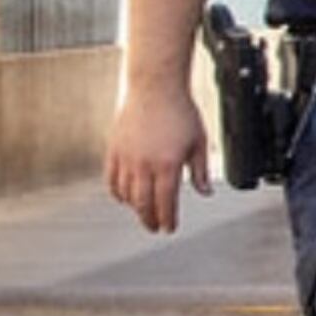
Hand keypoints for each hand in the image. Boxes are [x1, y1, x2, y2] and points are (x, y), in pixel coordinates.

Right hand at [105, 84, 212, 232]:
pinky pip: (111, 178)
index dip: (167, 219)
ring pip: (125, 193)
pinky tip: (124, 197)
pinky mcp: (114, 149)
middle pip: (143, 203)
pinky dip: (117, 192)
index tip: (169, 229)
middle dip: (149, 219)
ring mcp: (126, 157)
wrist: (155, 87)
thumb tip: (204, 192)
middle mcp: (143, 164)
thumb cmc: (180, 111)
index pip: (166, 202)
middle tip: (155, 228)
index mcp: (167, 164)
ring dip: (134, 207)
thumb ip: (200, 170)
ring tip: (143, 212)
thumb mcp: (199, 142)